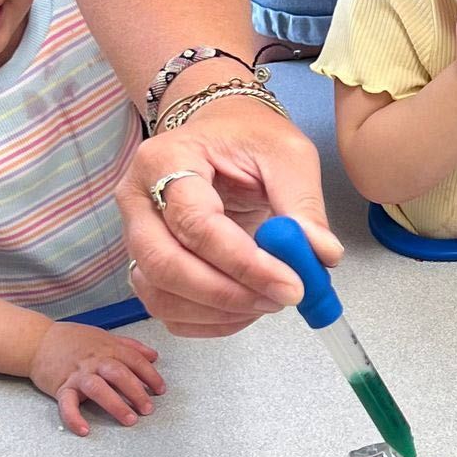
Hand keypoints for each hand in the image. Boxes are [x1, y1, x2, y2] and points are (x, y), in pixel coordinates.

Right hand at [31, 321, 165, 435]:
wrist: (38, 340)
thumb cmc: (72, 339)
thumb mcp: (103, 336)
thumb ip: (130, 346)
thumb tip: (154, 356)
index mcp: (107, 348)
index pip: (134, 360)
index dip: (150, 375)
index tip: (160, 390)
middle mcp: (94, 361)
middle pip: (119, 374)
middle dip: (137, 392)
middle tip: (148, 409)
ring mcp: (77, 374)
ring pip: (98, 388)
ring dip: (116, 405)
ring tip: (130, 420)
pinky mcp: (61, 387)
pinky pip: (67, 404)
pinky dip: (74, 418)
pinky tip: (84, 430)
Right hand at [123, 96, 341, 339]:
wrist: (220, 134)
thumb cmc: (249, 138)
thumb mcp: (287, 155)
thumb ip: (303, 204)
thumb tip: (322, 255)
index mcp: (166, 159)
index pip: (195, 222)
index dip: (244, 262)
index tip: (292, 283)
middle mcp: (137, 199)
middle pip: (164, 264)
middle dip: (227, 294)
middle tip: (281, 298)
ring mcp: (134, 236)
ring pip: (159, 295)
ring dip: (218, 312)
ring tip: (268, 301)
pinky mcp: (144, 265)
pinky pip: (166, 310)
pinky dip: (208, 321)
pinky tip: (247, 308)